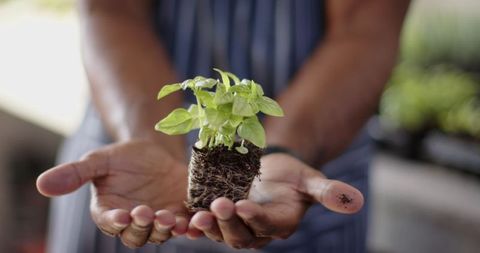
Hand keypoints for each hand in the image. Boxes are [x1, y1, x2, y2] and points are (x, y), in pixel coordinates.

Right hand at [36, 139, 188, 247]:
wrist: (155, 151)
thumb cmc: (122, 157)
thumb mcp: (98, 160)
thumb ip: (75, 174)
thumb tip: (41, 184)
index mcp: (109, 212)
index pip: (110, 222)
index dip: (116, 221)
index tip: (122, 215)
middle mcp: (133, 222)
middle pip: (136, 235)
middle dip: (143, 226)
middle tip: (149, 213)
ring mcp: (157, 220)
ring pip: (160, 234)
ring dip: (166, 229)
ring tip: (171, 218)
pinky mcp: (179, 214)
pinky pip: (185, 226)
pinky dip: (190, 226)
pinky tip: (196, 220)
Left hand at [187, 153, 363, 248]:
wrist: (272, 170)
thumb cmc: (294, 176)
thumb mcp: (312, 180)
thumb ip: (329, 192)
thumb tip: (357, 202)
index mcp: (281, 222)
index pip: (268, 224)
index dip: (256, 217)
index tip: (244, 205)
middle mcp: (258, 230)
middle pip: (242, 235)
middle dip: (229, 222)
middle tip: (218, 205)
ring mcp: (237, 225)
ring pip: (222, 233)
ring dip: (209, 226)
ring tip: (196, 215)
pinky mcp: (221, 217)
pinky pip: (208, 223)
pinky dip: (196, 222)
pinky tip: (184, 215)